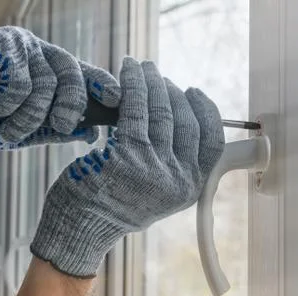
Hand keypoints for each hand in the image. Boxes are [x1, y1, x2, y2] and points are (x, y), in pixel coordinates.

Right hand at [0, 26, 120, 149]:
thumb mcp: (28, 131)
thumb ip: (57, 130)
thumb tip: (92, 134)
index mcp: (54, 74)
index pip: (86, 75)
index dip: (104, 84)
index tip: (117, 99)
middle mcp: (43, 55)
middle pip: (73, 75)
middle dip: (71, 106)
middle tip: (62, 124)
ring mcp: (24, 46)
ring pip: (45, 84)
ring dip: (26, 117)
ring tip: (5, 127)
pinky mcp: (3, 45)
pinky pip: (20, 84)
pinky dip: (4, 107)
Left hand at [30, 57, 224, 276]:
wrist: (84, 226)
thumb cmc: (118, 202)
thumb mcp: (159, 192)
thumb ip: (177, 163)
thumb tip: (183, 115)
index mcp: (191, 189)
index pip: (213, 141)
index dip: (206, 111)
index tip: (193, 92)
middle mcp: (178, 182)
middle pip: (187, 122)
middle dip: (172, 91)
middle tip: (158, 75)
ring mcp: (154, 170)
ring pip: (161, 112)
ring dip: (152, 82)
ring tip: (142, 67)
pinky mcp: (126, 158)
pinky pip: (135, 110)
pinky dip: (133, 84)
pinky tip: (128, 70)